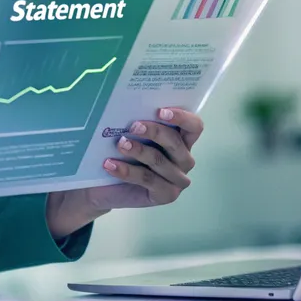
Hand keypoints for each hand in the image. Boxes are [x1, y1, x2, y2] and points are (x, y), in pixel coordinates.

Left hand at [46, 108, 202, 237]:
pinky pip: (148, 180)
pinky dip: (127, 171)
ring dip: (138, 150)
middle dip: (154, 131)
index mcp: (182, 140)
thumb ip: (140, 123)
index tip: (160, 111)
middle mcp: (184, 159)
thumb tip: (131, 105)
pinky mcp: (166, 195)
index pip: (194, 126)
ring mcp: (177, 179)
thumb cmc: (123, 153)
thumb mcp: (133, 135)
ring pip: (159, 161)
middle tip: (133, 126)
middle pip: (175, 142)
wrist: (105, 185)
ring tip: (119, 144)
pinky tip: (110, 164)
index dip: (182, 117)